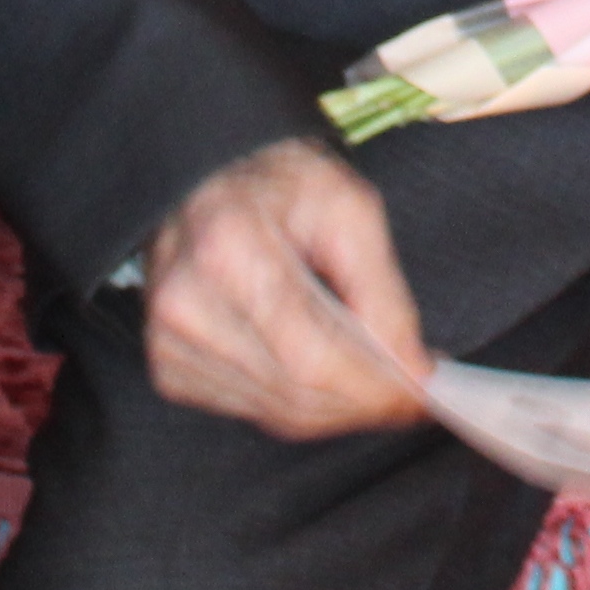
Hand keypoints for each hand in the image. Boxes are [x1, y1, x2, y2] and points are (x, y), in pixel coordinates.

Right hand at [140, 137, 430, 438]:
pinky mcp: (169, 366)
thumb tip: (413, 369)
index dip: (373, 387)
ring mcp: (170, 342)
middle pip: (295, 394)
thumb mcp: (350, 207)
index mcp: (228, 249)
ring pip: (277, 413)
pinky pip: (252, 410)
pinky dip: (298, 403)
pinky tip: (322, 374)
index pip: (311, 356)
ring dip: (336, 409)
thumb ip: (382, 290)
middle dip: (364, 403)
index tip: (421, 395)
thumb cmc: (282, 184)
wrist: (211, 177)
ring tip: (374, 380)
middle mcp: (187, 304)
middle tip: (409, 396)